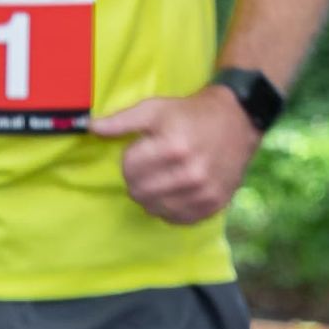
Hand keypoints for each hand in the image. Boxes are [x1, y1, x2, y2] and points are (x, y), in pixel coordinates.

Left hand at [91, 83, 260, 224]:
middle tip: (149, 166)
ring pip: (155, 208)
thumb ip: (122, 121)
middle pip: (139, 191)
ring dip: (151, 195)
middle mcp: (191, 172)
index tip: (142, 149)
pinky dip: (169, 207)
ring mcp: (204, 192)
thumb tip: (91, 127)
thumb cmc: (190, 114)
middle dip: (137, 178)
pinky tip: (174, 190)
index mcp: (174, 146)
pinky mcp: (214, 204)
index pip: (129, 168)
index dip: (130, 158)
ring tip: (161, 177)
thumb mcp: (155, 109)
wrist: (237, 121)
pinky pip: (176, 218)